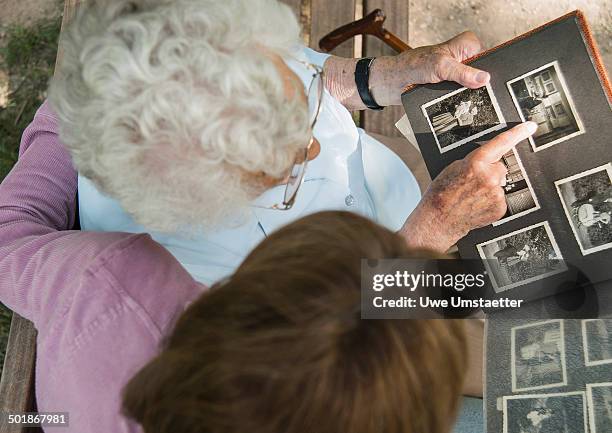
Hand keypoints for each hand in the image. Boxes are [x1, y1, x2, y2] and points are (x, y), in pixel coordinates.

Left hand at [369, 31, 489, 105]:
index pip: (487, 58)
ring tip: (461, 102)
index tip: (485, 84)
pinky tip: (456, 108)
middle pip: (480, 76)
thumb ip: (462, 72)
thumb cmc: (412, 66)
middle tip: (472, 95)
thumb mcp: (440, 67)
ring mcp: (457, 75)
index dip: (486, 72)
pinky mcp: (449, 89)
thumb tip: (484, 79)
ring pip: (471, 90)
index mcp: (465, 45)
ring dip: (466, 98)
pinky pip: (460, 98)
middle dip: (477, 87)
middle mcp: (463, 59)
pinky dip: (458, 104)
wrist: (393, 83)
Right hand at [399, 122, 537, 252]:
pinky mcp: (500, 207)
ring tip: (472, 196)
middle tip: (473, 182)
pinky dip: (491, 200)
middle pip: (500, 167)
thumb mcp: (453, 168)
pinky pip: (500, 198)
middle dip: (490, 172)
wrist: (439, 218)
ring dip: (490, 187)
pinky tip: (477, 204)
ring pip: (500, 183)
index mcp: (476, 163)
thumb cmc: (442, 194)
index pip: (501, 143)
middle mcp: (489, 178)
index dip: (518, 133)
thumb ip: (475, 161)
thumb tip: (490, 160)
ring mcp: (496, 194)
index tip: (530, 127)